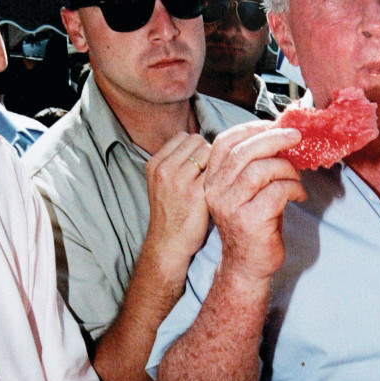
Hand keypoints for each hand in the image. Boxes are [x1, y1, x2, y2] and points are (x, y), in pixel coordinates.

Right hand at [145, 132, 211, 265]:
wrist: (169, 243)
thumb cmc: (172, 213)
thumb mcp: (163, 182)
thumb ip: (176, 162)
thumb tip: (202, 143)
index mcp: (155, 164)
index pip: (184, 137)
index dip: (196, 148)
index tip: (200, 165)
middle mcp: (165, 169)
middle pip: (198, 141)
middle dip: (208, 153)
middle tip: (210, 174)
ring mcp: (180, 181)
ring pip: (210, 153)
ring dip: (217, 164)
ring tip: (215, 182)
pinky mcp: (197, 194)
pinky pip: (219, 171)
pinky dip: (224, 176)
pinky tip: (223, 188)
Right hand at [204, 121, 305, 283]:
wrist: (248, 265)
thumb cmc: (253, 224)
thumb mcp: (248, 191)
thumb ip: (255, 165)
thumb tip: (280, 135)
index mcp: (213, 180)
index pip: (225, 143)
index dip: (250, 128)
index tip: (274, 125)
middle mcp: (217, 191)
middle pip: (243, 152)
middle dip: (274, 139)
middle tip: (296, 137)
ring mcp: (231, 206)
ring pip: (260, 170)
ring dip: (286, 168)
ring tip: (296, 177)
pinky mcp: (250, 220)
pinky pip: (277, 191)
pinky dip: (294, 188)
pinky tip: (299, 195)